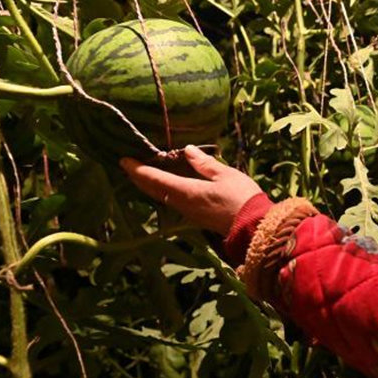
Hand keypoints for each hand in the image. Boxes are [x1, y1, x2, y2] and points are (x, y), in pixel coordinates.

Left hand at [120, 145, 262, 235]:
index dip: (139, 169)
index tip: (124, 160)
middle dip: (139, 178)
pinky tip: (165, 186)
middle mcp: (182, 204)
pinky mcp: (196, 217)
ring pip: (162, 197)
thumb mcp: (226, 175)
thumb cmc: (242, 198)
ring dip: (150, 185)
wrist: (254, 227)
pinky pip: (172, 201)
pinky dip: (162, 191)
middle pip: (154, 190)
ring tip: (142, 174)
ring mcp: (189, 213)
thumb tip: (188, 150)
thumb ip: (205, 164)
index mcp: (187, 192)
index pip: (156, 179)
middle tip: (128, 166)